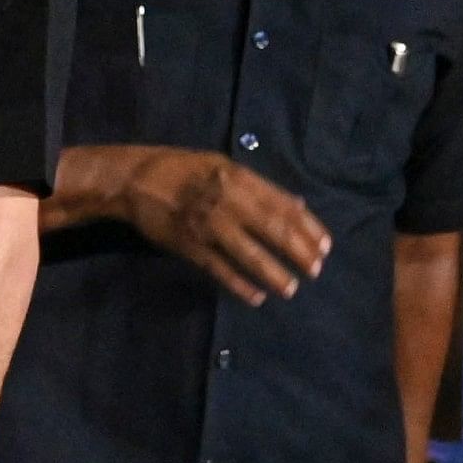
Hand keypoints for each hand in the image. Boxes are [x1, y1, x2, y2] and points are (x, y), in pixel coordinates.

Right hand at [119, 147, 329, 304]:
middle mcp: (228, 201)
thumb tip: (298, 206)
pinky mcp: (189, 245)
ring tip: (290, 289)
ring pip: (249, 253)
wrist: (136, 180)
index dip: (308, 228)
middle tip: (316, 271)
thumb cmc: (184, 170)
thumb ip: (260, 187)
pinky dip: (239, 284)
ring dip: (273, 273)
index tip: (326, 247)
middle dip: (299, 252)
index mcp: (240, 179)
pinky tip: (255, 296)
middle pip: (273, 230)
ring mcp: (208, 225)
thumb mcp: (225, 167)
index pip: (284, 206)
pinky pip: (219, 268)